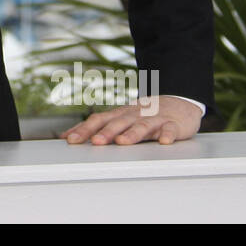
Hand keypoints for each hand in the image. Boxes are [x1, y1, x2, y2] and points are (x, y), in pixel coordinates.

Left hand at [61, 96, 201, 145]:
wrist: (178, 103)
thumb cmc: (143, 115)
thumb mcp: (119, 119)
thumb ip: (96, 128)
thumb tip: (67, 136)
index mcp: (120, 114)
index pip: (99, 120)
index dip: (84, 129)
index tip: (70, 140)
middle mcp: (134, 115)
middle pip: (118, 123)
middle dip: (105, 132)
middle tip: (94, 142)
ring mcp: (154, 119)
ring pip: (142, 126)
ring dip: (132, 134)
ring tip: (123, 142)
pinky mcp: (172, 124)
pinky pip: (170, 129)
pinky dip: (167, 135)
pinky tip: (164, 141)